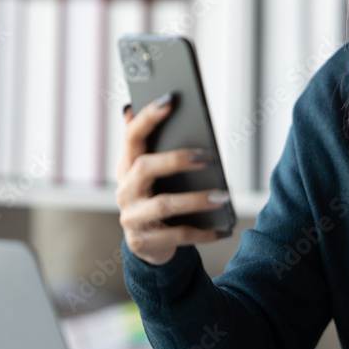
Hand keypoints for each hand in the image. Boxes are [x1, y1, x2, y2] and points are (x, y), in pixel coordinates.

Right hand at [116, 94, 224, 265]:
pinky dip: (200, 232)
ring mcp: (131, 217)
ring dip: (196, 199)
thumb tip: (130, 108)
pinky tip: (221, 230)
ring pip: (164, 205)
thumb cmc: (157, 200)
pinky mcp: (142, 242)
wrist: (150, 247)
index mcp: (127, 168)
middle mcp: (125, 190)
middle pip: (145, 168)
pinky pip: (175, 235)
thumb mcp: (152, 175)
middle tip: (207, 156)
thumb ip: (148, 145)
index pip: (132, 137)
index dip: (147, 118)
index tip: (169, 101)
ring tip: (223, 196)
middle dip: (176, 159)